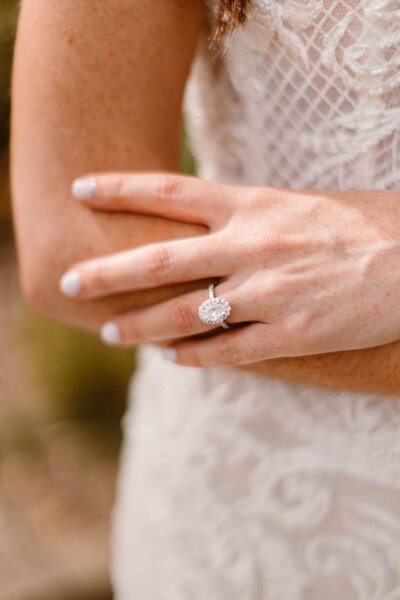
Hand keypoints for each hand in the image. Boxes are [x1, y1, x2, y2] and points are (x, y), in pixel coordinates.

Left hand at [60, 172, 399, 366]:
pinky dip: (194, 357)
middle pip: (161, 259)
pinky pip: (228, 351)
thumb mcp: (299, 204)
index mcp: (255, 205)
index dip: (121, 188)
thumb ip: (250, 216)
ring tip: (112, 333)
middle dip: (108, 273)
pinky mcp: (294, 335)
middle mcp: (253, 247)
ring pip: (186, 315)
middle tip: (69, 283)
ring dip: (141, 327)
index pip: (172, 192)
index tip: (81, 189)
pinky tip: (173, 360)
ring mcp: (271, 293)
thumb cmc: (362, 224)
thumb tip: (209, 226)